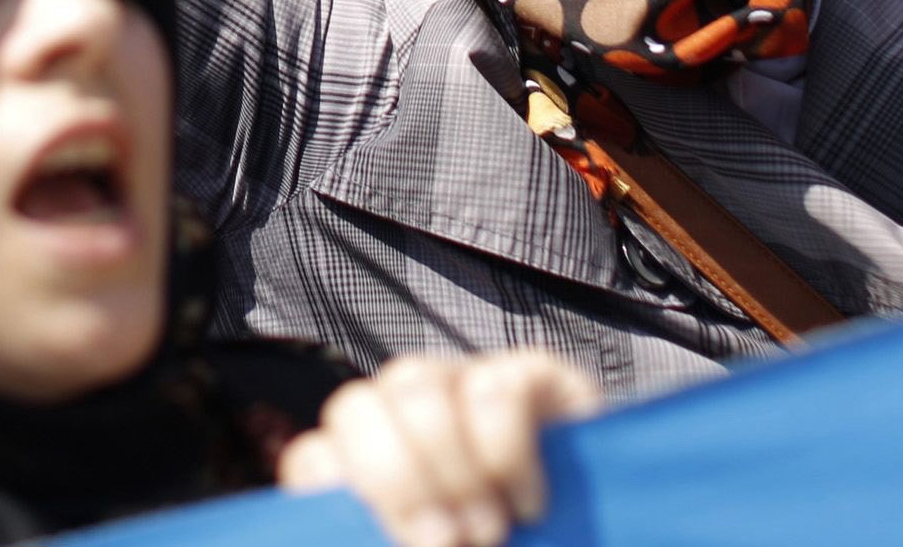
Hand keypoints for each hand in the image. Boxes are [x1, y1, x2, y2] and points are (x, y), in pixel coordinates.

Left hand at [276, 350, 599, 546]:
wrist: (589, 541)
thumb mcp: (437, 545)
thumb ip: (406, 533)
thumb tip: (358, 526)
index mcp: (362, 462)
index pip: (314, 459)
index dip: (345, 493)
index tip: (402, 538)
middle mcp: (401, 409)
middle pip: (356, 408)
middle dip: (399, 480)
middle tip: (449, 540)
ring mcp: (460, 382)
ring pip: (418, 384)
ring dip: (454, 469)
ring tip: (491, 529)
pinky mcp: (526, 372)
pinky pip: (495, 385)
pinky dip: (509, 454)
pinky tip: (529, 502)